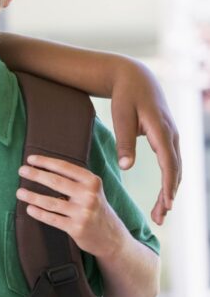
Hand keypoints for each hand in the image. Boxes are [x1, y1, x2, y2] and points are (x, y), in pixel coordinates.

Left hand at [16, 155, 126, 257]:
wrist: (111, 237)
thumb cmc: (95, 208)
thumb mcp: (92, 190)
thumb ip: (74, 179)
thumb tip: (43, 167)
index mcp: (92, 182)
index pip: (65, 168)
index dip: (46, 162)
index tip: (30, 159)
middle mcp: (89, 196)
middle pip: (56, 182)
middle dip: (36, 175)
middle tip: (21, 171)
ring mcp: (83, 213)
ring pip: (50, 202)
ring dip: (32, 196)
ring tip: (19, 192)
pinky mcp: (76, 228)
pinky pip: (52, 219)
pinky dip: (38, 213)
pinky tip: (29, 208)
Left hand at [109, 58, 180, 224]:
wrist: (135, 77)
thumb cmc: (125, 96)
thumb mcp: (121, 115)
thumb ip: (124, 141)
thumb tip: (125, 167)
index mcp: (161, 130)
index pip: (168, 163)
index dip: (168, 185)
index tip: (167, 205)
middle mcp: (172, 135)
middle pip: (175, 171)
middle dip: (169, 196)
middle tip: (159, 219)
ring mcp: (172, 137)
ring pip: (175, 169)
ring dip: (169, 192)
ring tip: (159, 214)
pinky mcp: (168, 138)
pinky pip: (171, 164)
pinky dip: (169, 181)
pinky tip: (162, 196)